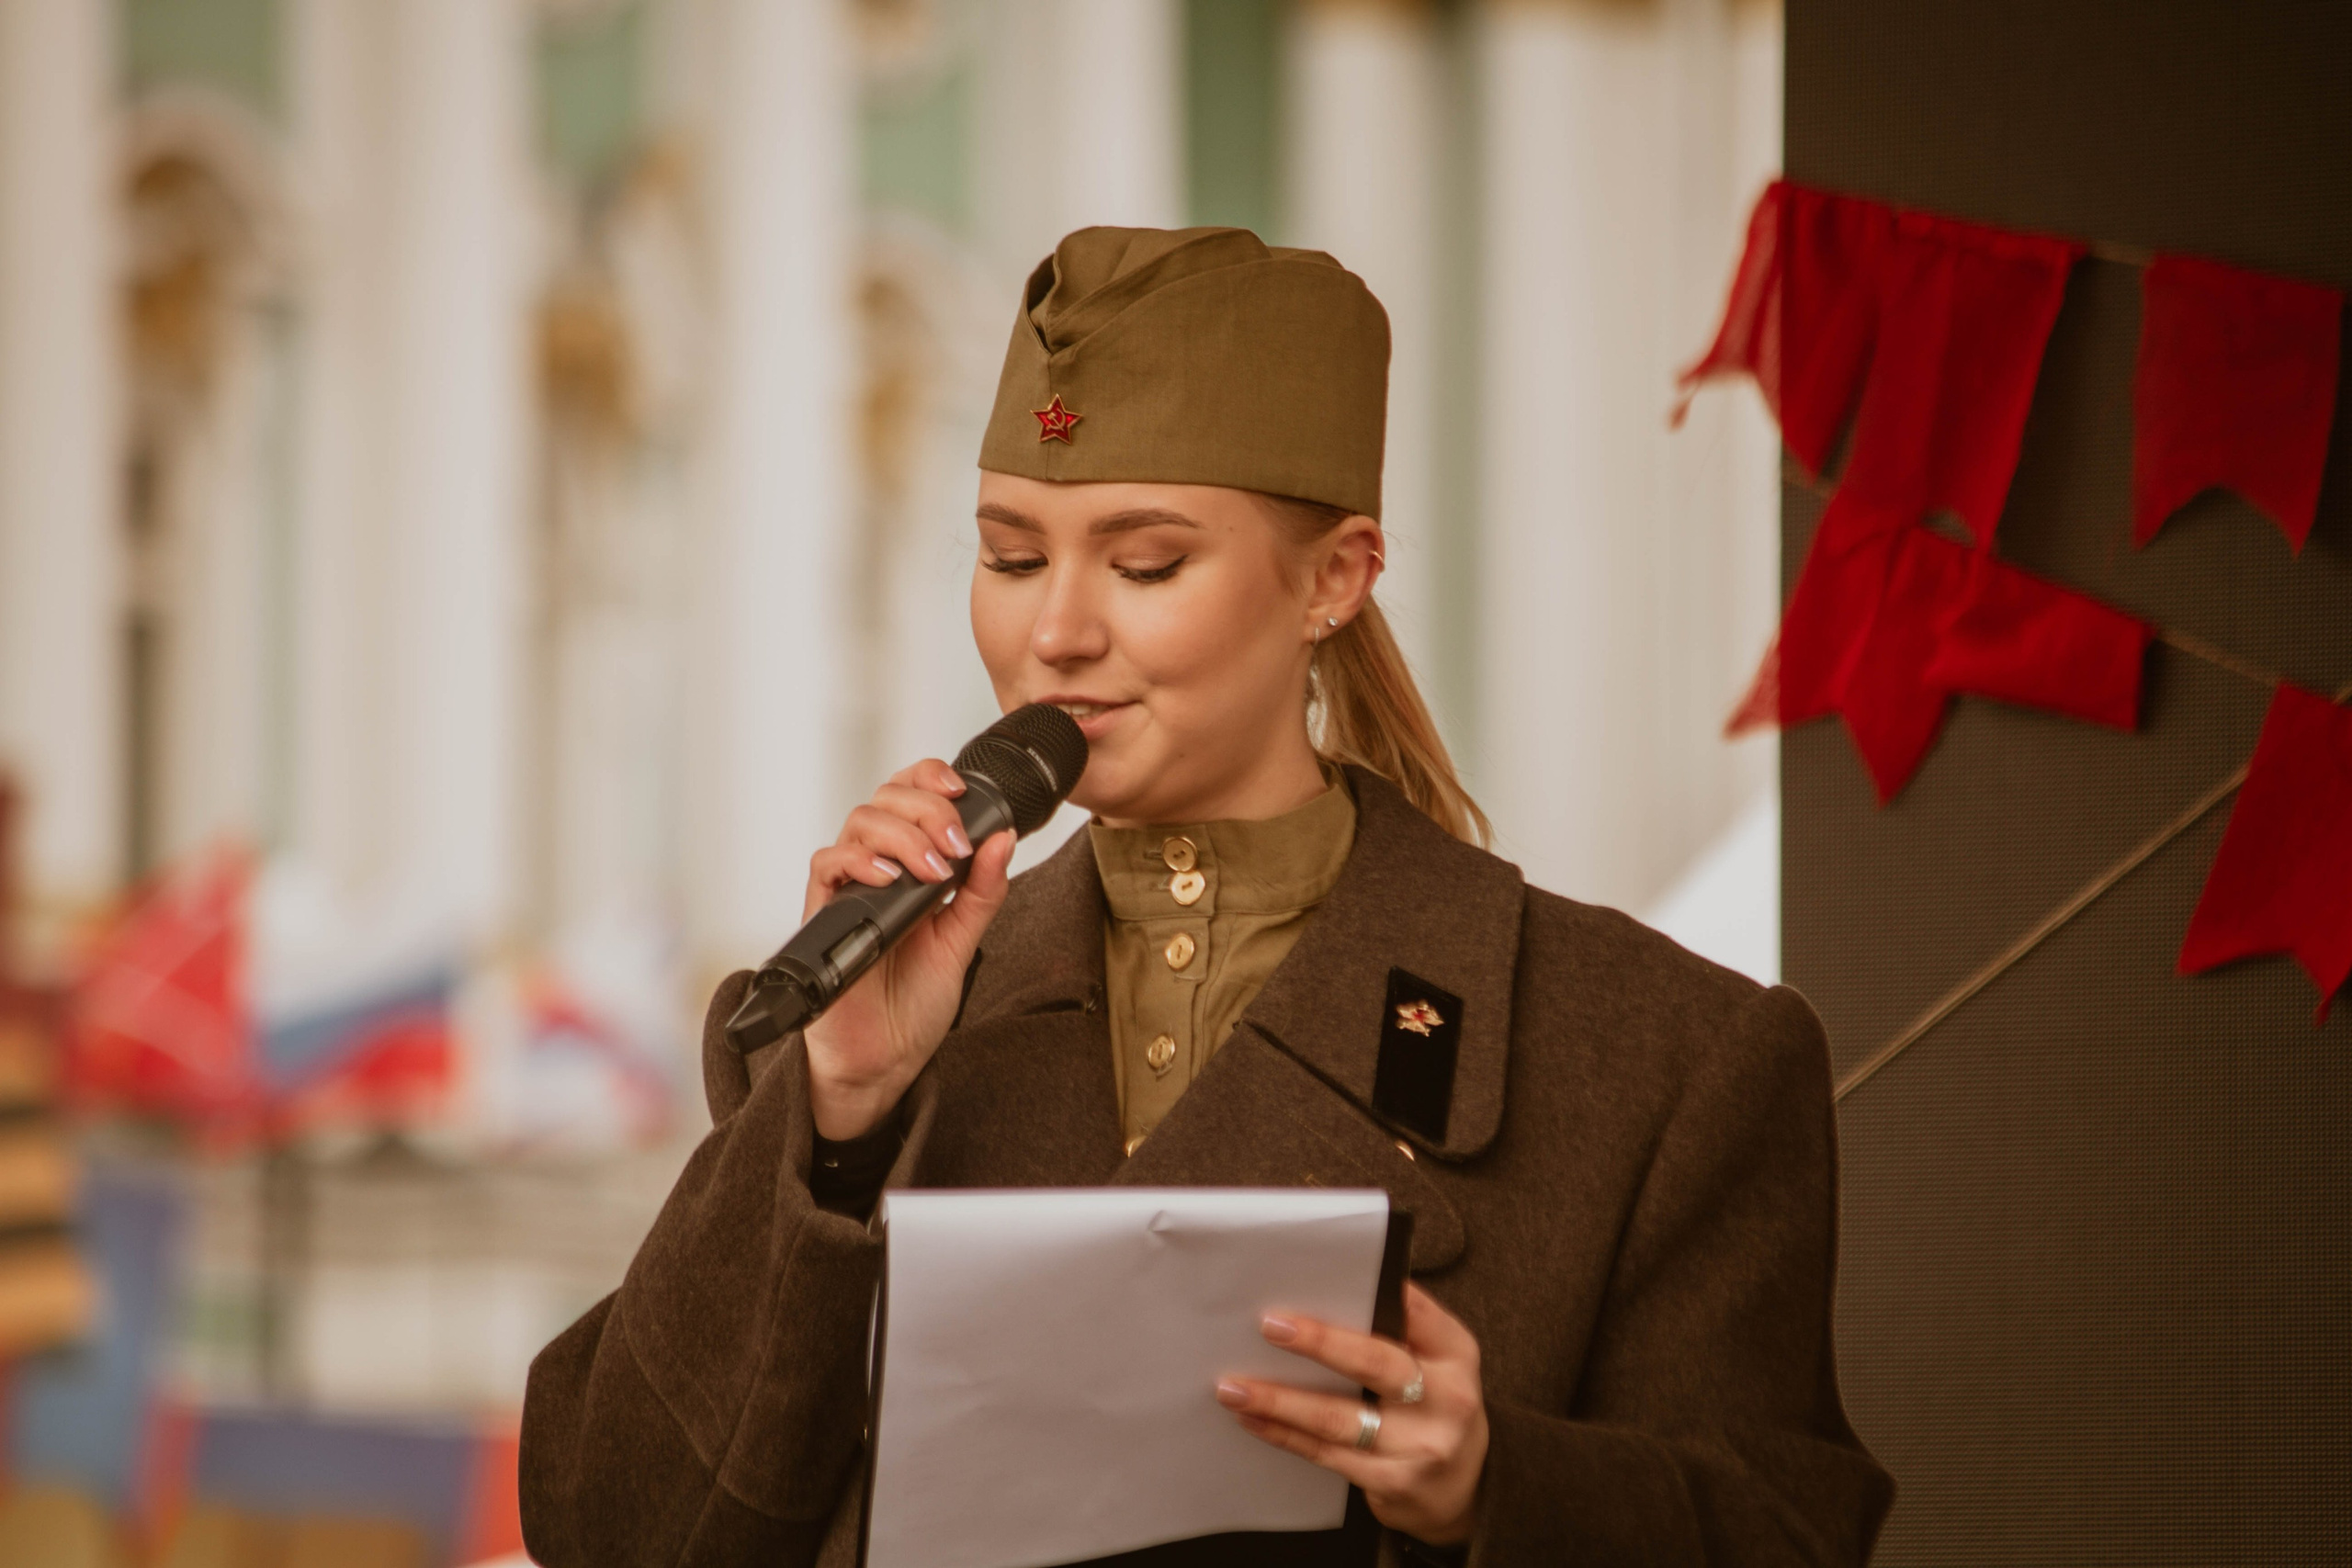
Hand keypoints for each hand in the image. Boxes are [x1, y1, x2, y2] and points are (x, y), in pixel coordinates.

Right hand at [800, 758, 1016, 1139]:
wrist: (883, 1059)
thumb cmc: (914, 1003)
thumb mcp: (963, 939)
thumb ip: (982, 891)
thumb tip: (1003, 837)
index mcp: (909, 866)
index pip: (909, 796)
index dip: (929, 777)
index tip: (960, 789)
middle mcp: (875, 869)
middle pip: (885, 798)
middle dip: (926, 809)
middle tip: (954, 846)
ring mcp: (848, 889)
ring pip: (858, 821)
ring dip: (901, 835)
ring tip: (932, 871)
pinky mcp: (823, 914)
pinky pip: (826, 864)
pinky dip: (858, 860)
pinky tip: (888, 878)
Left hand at [1215, 1283, 1487, 1546]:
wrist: (1462, 1493)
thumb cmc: (1432, 1409)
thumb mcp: (1435, 1364)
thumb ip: (1397, 1332)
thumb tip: (1323, 1292)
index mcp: (1455, 1352)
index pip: (1416, 1310)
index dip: (1374, 1292)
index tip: (1320, 1276)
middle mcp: (1447, 1398)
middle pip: (1376, 1363)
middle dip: (1319, 1343)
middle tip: (1270, 1325)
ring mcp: (1422, 1446)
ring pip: (1340, 1417)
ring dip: (1281, 1400)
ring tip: (1234, 1387)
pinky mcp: (1394, 1482)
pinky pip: (1328, 1454)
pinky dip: (1285, 1435)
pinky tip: (1253, 1419)